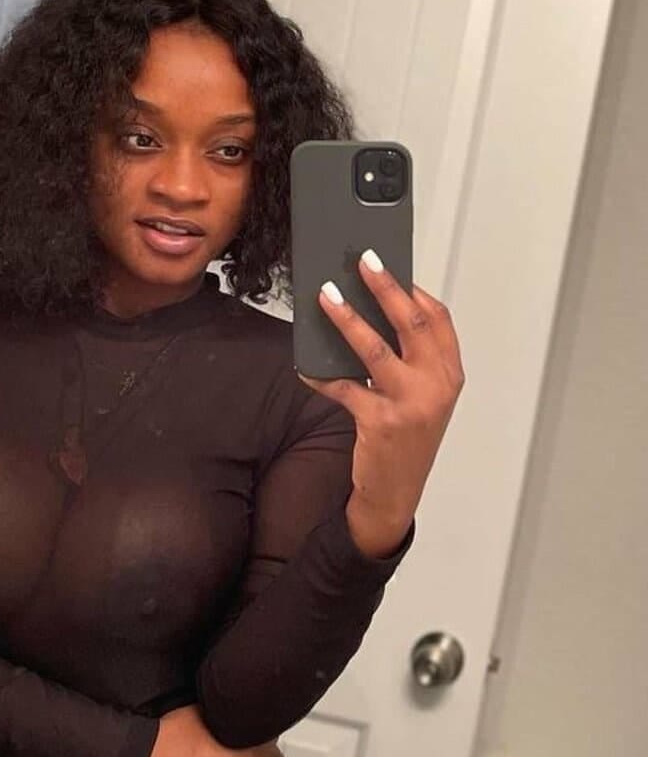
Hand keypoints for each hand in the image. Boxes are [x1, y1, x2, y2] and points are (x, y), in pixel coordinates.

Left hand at [298, 249, 464, 557]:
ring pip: (375, 348)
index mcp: (450, 374)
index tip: (389, 266)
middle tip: (363, 262)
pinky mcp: (381, 422)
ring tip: (327, 296)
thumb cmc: (407, 441)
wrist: (395, 495)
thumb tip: (369, 315)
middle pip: (410, 322)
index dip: (413, 289)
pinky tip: (306, 365)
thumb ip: (409, 361)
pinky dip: (321, 375)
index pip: (437, 319)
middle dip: (384, 286)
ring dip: (347, 319)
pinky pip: (344, 388)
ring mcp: (411, 404)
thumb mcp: (422, 399)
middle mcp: (437, 386)